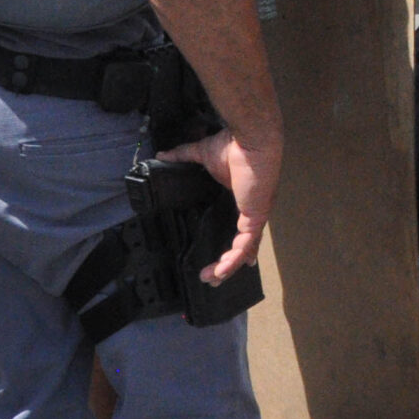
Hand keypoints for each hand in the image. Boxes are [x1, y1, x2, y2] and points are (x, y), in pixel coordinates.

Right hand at [162, 127, 281, 284]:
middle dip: (229, 264)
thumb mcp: (201, 155)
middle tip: (212, 277)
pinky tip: (222, 270)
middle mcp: (252, 211)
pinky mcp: (255, 216)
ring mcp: (255, 215)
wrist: (250, 139)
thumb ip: (182, 157)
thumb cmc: (233, 145)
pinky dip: (234, 259)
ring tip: (211, 279)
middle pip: (243, 246)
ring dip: (228, 267)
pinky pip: (245, 244)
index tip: (224, 260)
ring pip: (244, 250)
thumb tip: (162, 155)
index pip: (239, 229)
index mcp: (243, 200)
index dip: (234, 246)